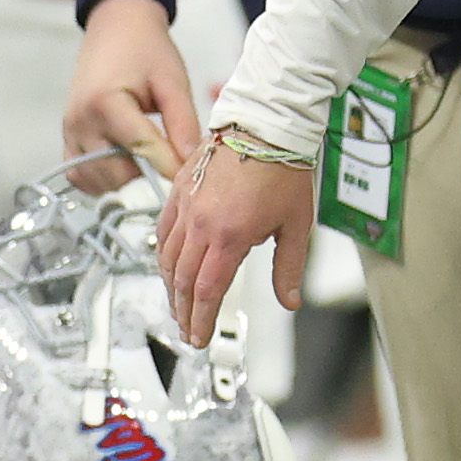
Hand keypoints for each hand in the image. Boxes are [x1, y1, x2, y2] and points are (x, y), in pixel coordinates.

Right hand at [66, 0, 204, 188]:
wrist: (116, 29)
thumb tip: (192, 163)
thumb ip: (183, 124)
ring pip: (98, 181)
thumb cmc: (146, 50)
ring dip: (126, 182)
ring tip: (149, 164)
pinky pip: (81, 175)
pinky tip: (125, 166)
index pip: (141, 148)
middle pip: (116, 173)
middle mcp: (81, 121)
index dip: (169, 167)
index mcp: (106, 101)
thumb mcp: (173, 82)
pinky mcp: (67, 138)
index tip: (190, 177)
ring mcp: (70, 132)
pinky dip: (102, 180)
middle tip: (170, 167)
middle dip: (147, 177)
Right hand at [157, 141, 314, 346]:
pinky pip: (163, 229)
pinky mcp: (179, 189)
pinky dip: (163, 253)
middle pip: (182, 279)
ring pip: (168, 256)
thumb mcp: (297, 225)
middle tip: (187, 330)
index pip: (206, 290)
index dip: (201, 319)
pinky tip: (167, 264)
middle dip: (183, 311)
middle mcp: (202, 222)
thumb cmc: (284, 167)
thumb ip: (288, 267)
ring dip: (170, 287)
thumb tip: (290, 300)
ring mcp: (187, 204)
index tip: (200, 337)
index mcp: (230, 235)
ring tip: (177, 306)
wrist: (265, 124)